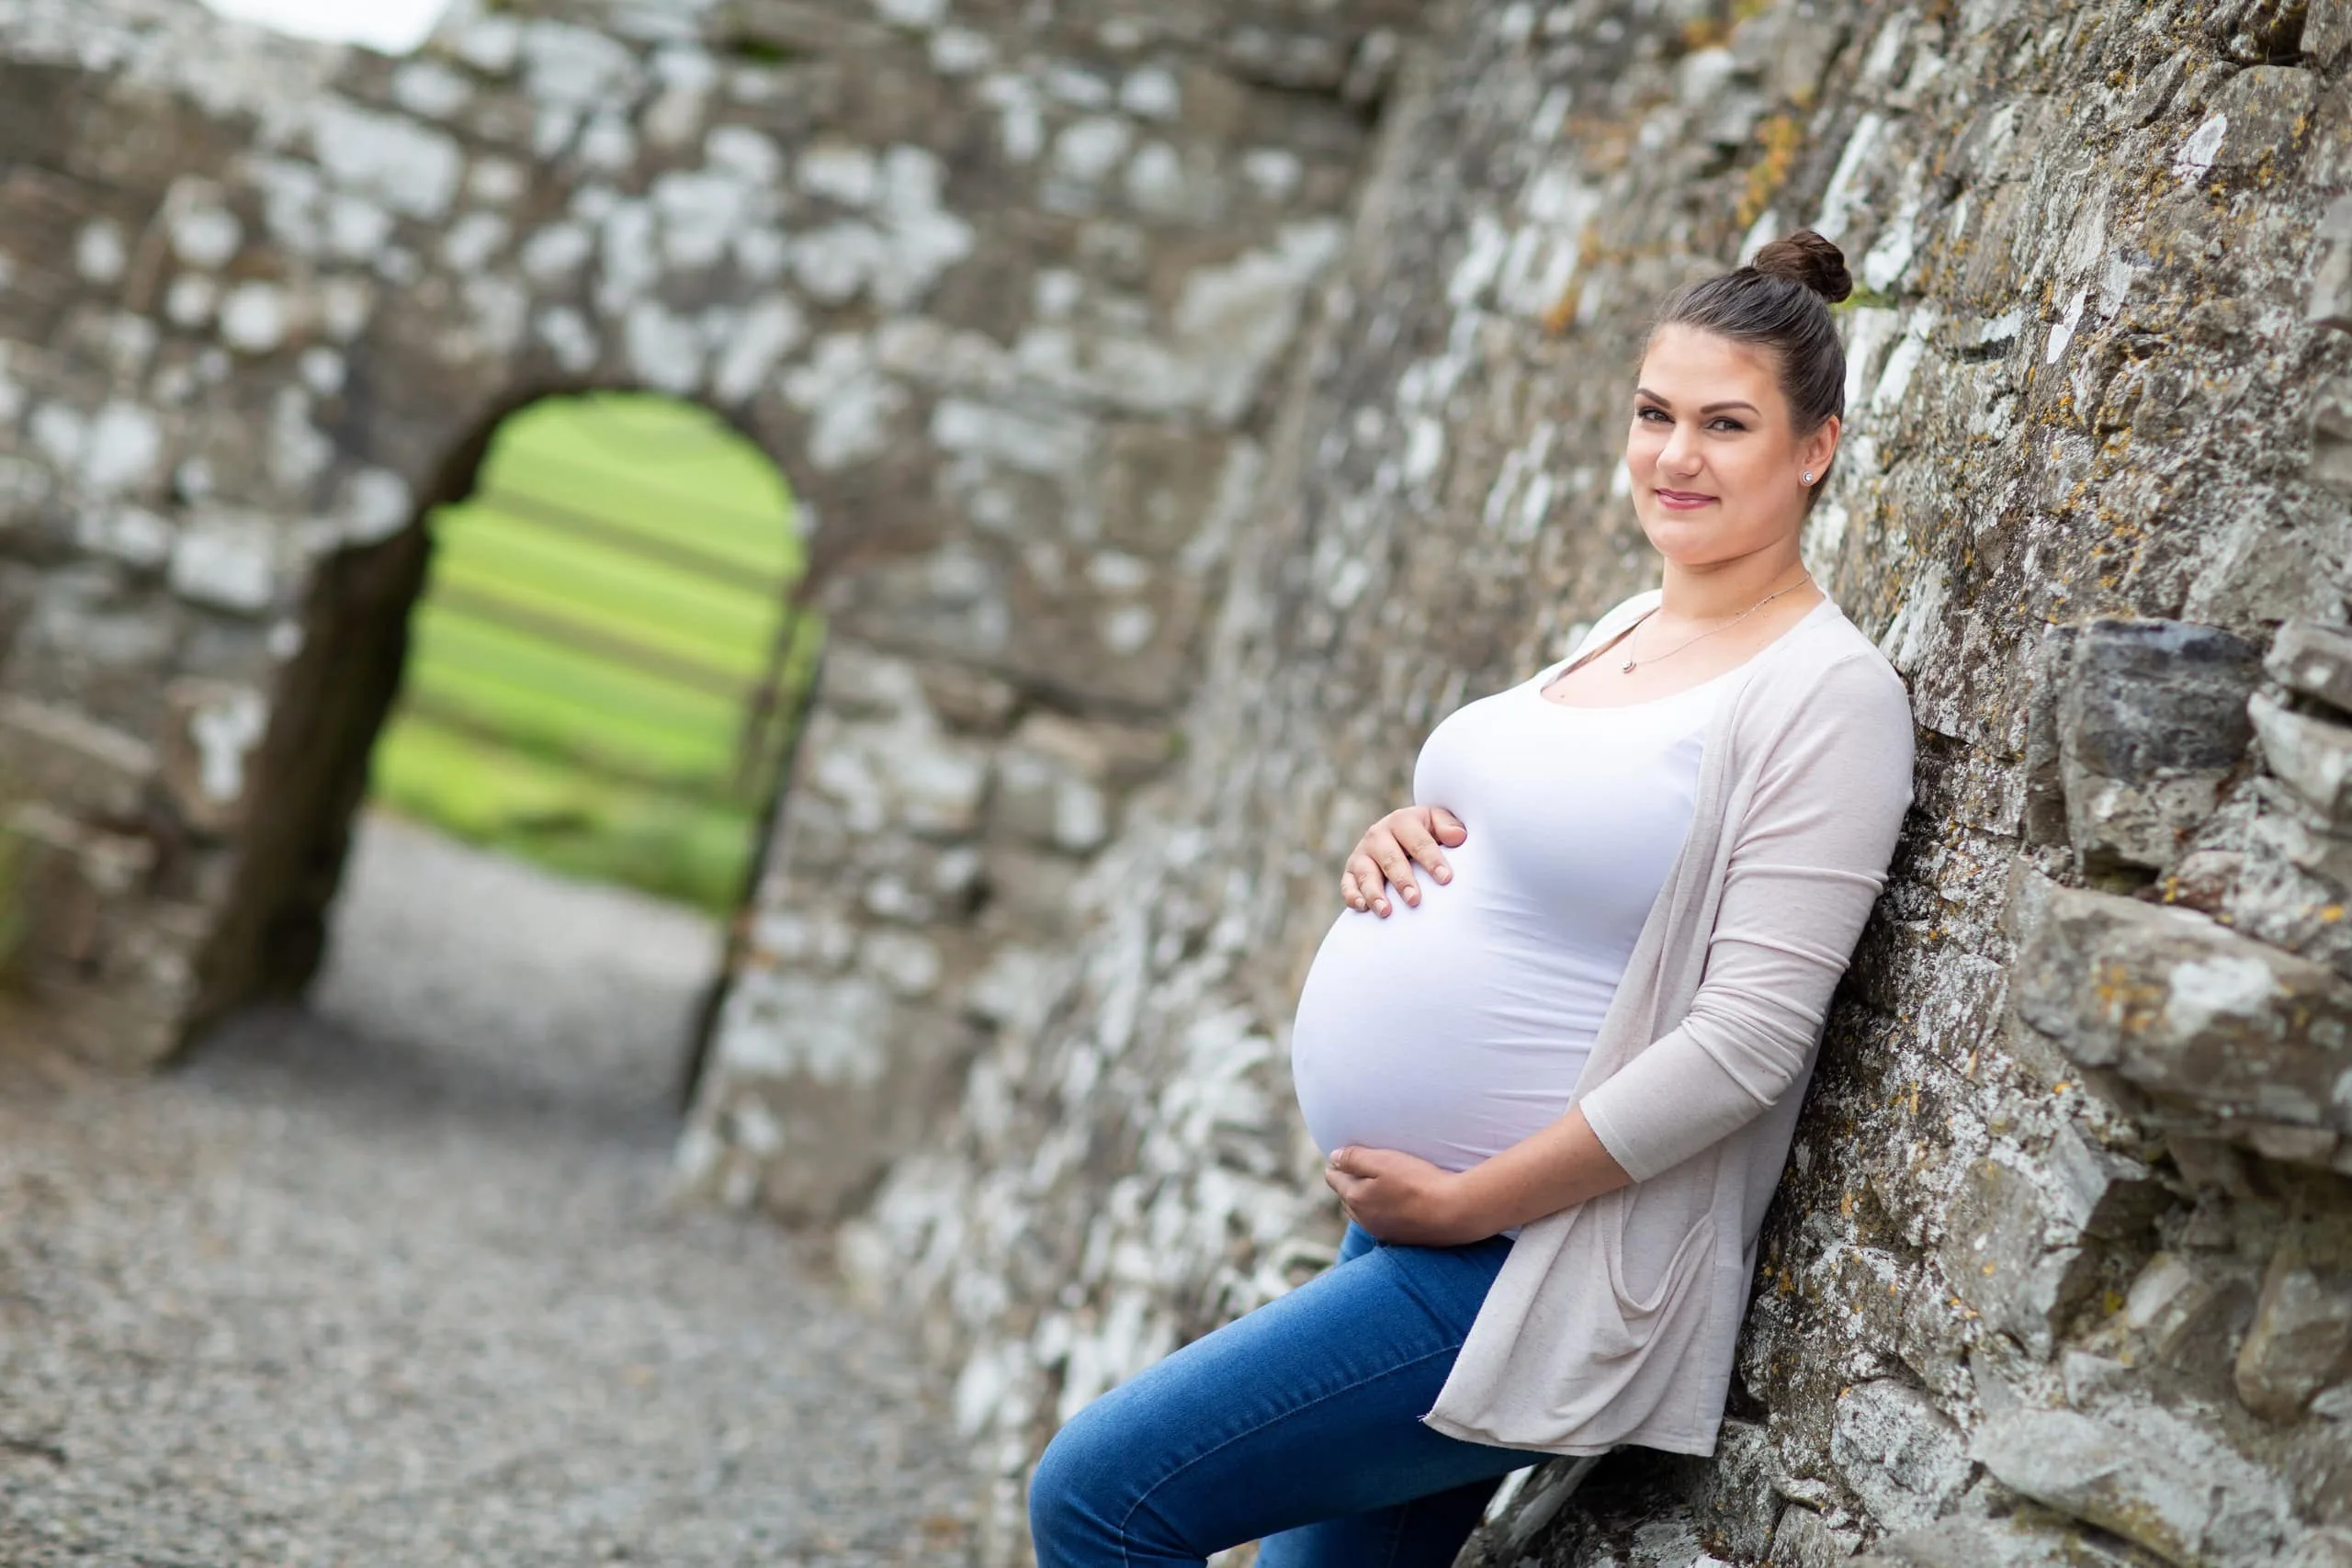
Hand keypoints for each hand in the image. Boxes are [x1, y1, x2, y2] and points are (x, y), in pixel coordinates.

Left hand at [1323, 1146, 1489, 1245]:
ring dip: (1365, 1197)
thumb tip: (1334, 1157)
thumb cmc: (1418, 1182)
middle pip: (1346, 1196)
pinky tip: (1397, 1202)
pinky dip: (1382, 1210)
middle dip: (1349, 1181)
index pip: (1333, 1178)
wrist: (1454, 1212)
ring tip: (1378, 1183)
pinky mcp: (1400, 1239)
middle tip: (1361, 1165)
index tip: (1346, 1154)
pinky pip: (1381, 1222)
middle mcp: (1364, 1219)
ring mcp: (1382, 1231)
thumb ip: (1354, 1158)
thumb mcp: (1383, 1162)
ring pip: (1363, 1211)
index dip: (1338, 1163)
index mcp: (1355, 1198)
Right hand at [1339, 807, 1465, 916]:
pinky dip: (1352, 896)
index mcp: (1402, 821)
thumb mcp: (1438, 823)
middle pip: (1390, 858)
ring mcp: (1362, 853)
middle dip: (1402, 880)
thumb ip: (1448, 827)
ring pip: (1366, 873)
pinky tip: (1363, 909)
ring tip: (1386, 911)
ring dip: (1375, 893)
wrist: (1401, 836)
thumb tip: (1458, 837)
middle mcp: (1378, 834)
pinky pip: (1347, 884)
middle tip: (1415, 900)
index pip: (1419, 841)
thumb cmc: (1426, 833)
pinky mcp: (1350, 871)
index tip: (1445, 879)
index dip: (1432, 860)